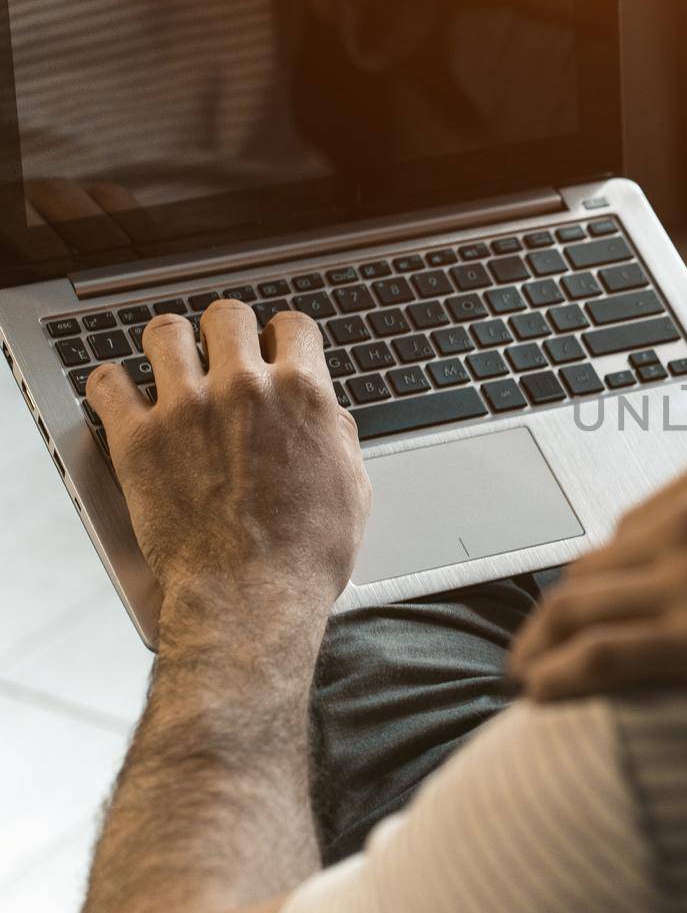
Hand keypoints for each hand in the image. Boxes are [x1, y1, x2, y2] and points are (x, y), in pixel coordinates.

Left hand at [86, 301, 371, 650]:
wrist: (253, 596)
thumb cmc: (305, 553)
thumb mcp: (353, 486)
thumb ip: (337, 434)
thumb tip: (326, 413)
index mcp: (303, 394)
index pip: (291, 325)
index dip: (281, 336)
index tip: (271, 349)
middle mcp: (245, 389)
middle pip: (227, 315)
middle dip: (226, 331)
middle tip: (221, 352)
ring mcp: (187, 409)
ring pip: (166, 332)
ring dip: (170, 345)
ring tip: (170, 364)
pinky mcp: (138, 439)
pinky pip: (107, 382)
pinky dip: (114, 385)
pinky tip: (126, 397)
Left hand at [508, 456, 686, 700]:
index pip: (627, 528)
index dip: (600, 574)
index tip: (590, 603)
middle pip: (591, 568)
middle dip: (557, 610)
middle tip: (540, 645)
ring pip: (576, 606)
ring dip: (540, 643)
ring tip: (525, 676)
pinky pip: (598, 652)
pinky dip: (556, 671)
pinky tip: (537, 693)